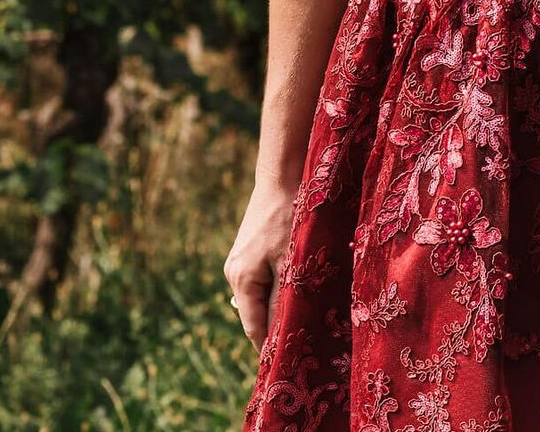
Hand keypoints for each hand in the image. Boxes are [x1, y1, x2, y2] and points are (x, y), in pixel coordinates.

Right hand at [223, 180, 295, 351]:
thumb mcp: (290, 260)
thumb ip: (284, 297)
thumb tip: (282, 333)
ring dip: (279, 305)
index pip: (253, 328)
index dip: (270, 348)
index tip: (288, 364)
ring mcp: (239, 261)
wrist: (282, 175)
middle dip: (276, 328)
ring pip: (260, 297)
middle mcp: (234, 274)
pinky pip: (262, 280)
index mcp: (241, 280)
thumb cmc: (289, 215)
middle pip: (255, 314)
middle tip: (303, 343)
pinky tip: (297, 286)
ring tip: (304, 316)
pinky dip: (277, 288)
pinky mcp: (248, 251)